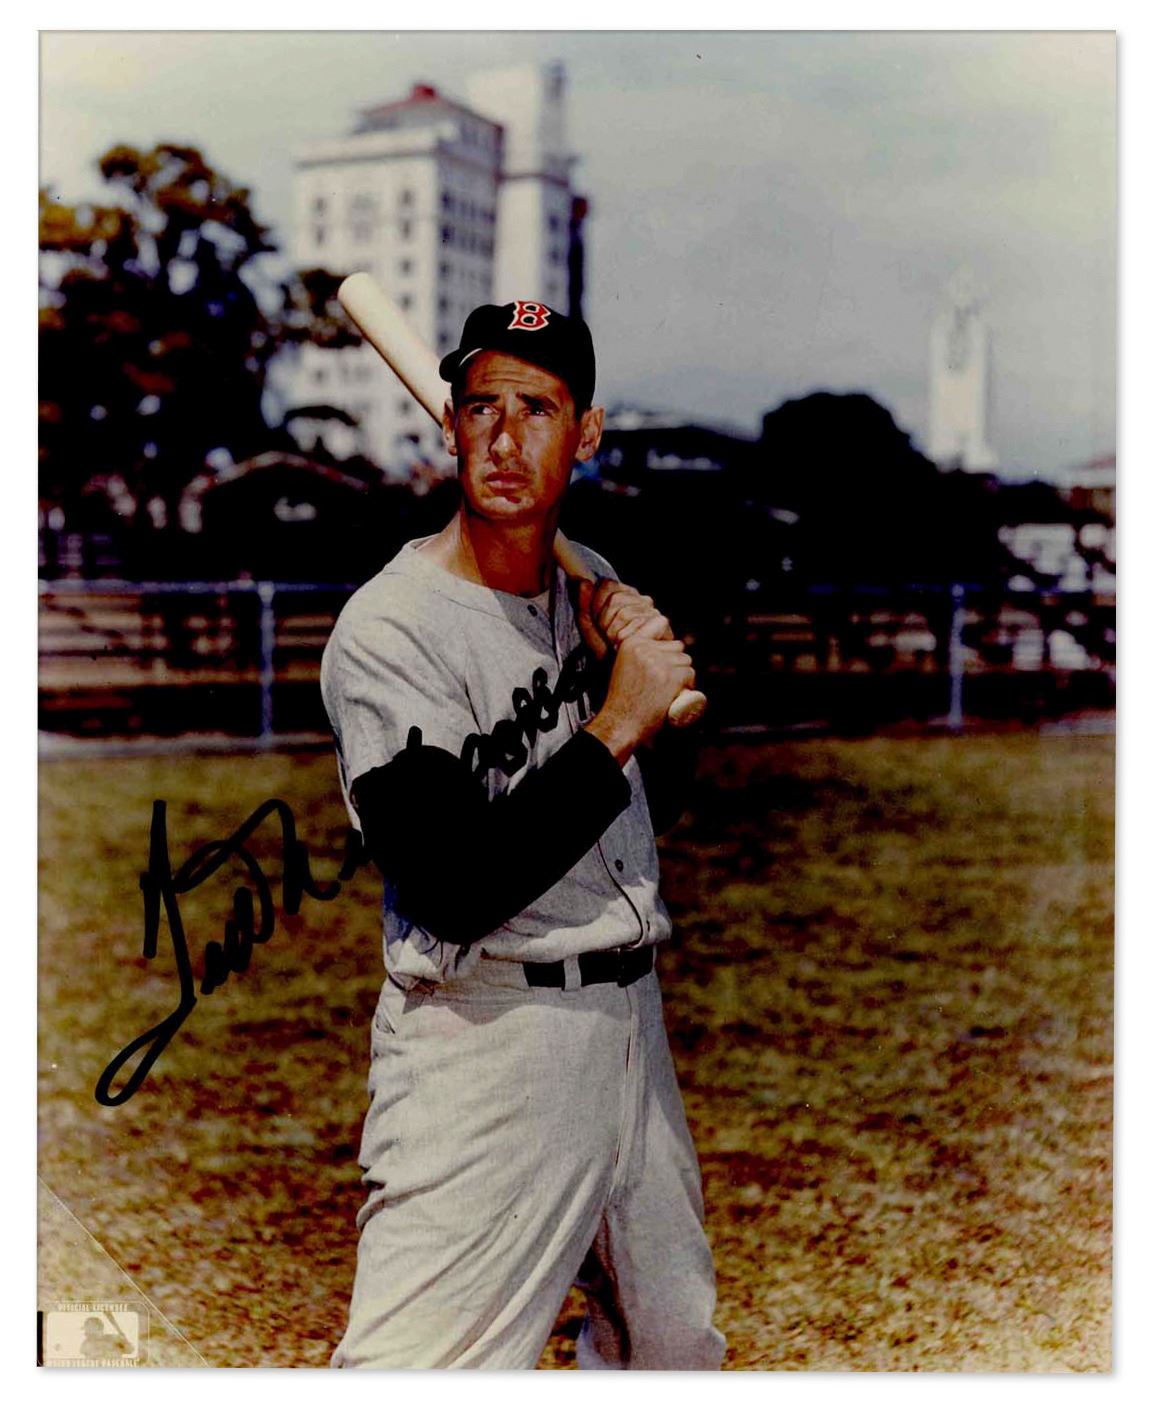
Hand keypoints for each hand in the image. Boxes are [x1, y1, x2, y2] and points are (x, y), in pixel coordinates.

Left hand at [575, 578, 673, 661]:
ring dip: (616, 634)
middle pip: (616, 600)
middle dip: (606, 624)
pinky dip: (628, 639)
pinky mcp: (661, 622)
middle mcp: (641, 600)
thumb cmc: (609, 653)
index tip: (600, 626)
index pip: (607, 585)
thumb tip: (583, 582)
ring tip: (618, 646)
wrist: (625, 675)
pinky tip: (629, 647)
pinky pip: (638, 624)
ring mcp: (652, 611)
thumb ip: (583, 606)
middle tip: (609, 639)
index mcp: (625, 596)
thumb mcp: (590, 630)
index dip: (598, 607)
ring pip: (626, 613)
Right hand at [585, 633, 696, 761]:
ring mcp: (659, 663)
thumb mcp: (622, 665)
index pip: (660, 623)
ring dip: (683, 674)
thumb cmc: (622, 699)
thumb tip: (657, 646)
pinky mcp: (671, 677)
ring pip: (686, 661)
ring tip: (670, 689)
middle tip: (666, 680)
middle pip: (677, 646)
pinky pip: (690, 674)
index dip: (667, 639)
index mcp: (632, 643)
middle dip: (676, 662)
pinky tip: (677, 694)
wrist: (621, 722)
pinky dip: (689, 685)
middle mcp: (645, 649)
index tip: (667, 652)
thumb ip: (636, 653)